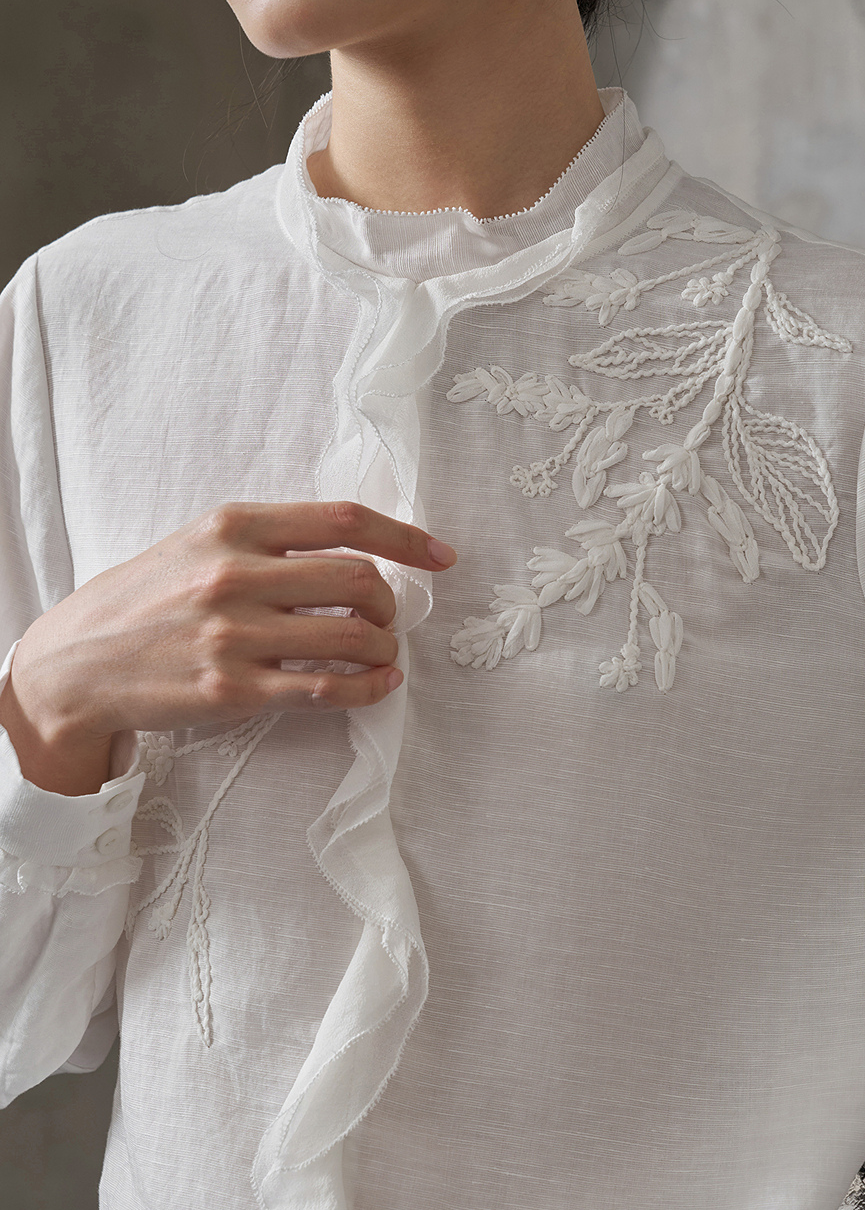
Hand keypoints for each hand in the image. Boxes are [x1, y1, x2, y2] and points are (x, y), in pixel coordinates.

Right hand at [0, 500, 455, 794]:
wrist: (76, 666)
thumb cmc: (147, 602)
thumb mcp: (198, 545)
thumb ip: (268, 541)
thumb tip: (355, 551)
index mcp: (233, 525)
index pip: (344, 519)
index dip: (406, 537)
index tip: (442, 556)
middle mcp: (236, 574)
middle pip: (360, 579)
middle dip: (392, 603)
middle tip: (389, 620)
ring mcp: (236, 634)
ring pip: (354, 635)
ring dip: (385, 648)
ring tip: (381, 655)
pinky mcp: (236, 690)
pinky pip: (329, 688)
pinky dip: (369, 687)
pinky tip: (378, 686)